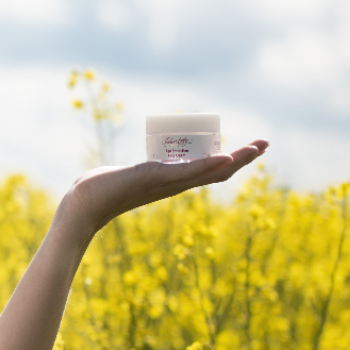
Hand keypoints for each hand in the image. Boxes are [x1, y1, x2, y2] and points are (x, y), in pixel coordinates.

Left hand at [61, 139, 269, 241]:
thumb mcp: (129, 177)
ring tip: (256, 148)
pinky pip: (186, 172)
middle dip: (244, 159)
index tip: (252, 148)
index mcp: (172, 182)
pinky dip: (206, 164)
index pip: (210, 172)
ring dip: (234, 160)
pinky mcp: (154, 177)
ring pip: (208, 172)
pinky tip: (223, 157)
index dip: (232, 162)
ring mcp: (166, 182)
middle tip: (266, 144)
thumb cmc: (101, 190)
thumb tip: (143, 169)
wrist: (83, 205)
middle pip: (218, 173)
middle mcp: (174, 185)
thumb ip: (140, 173)